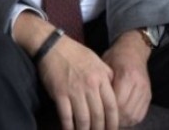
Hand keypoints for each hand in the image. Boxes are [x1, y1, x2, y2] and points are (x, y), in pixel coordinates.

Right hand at [13, 12, 118, 128]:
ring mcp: (75, 90)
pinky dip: (69, 127)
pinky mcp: (60, 93)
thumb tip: (115, 91)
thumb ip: (107, 75)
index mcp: (102, 77)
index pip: (112, 105)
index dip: (114, 122)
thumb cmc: (76, 53)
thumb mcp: (97, 60)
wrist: (53, 46)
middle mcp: (90, 85)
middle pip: (99, 115)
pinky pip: (66, 116)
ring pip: (84, 119)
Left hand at [102, 30, 151, 127]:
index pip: (117, 102)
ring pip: (133, 116)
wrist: (134, 49)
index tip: (97, 113)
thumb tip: (94, 104)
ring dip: (121, 121)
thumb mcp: (105, 65)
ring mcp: (145, 91)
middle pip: (126, 111)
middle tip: (102, 119)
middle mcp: (138, 84)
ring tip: (110, 120)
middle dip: (113, 119)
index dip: (107, 111)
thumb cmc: (116, 56)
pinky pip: (140, 115)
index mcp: (126, 75)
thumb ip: (103, 84)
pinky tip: (120, 118)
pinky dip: (129, 119)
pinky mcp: (148, 96)